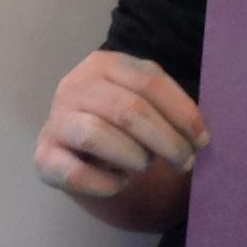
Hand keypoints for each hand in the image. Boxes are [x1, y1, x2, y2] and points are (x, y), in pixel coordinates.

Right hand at [33, 50, 208, 198]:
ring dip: (133, 156)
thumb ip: (167, 109)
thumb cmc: (121, 124)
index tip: (203, 140)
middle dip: (166, 140)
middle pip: (128, 109)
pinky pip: (75, 173)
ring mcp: (55, 120)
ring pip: (96, 135)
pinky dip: (106, 183)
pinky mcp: (43, 156)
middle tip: (186, 162)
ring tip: (146, 166)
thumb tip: (202, 135)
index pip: (150, 81)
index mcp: (105, 63)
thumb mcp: (143, 103)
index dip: (182, 112)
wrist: (76, 148)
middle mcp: (74, 85)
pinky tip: (121, 183)